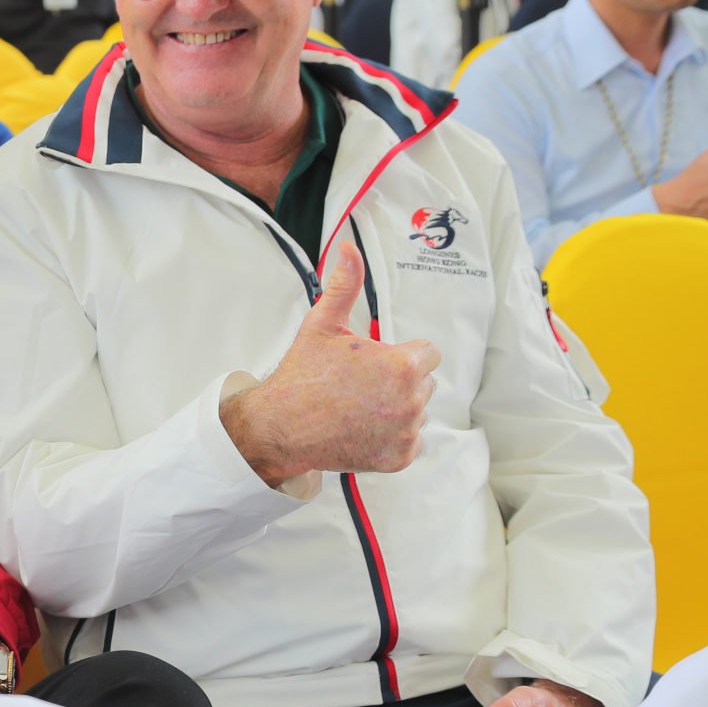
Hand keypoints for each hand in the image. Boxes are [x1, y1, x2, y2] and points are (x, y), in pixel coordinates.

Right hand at [221, 242, 441, 484]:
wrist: (280, 428)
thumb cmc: (302, 377)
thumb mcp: (322, 325)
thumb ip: (344, 285)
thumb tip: (348, 249)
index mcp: (402, 365)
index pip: (427, 353)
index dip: (398, 354)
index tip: (371, 363)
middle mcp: (411, 400)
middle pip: (424, 381)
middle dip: (398, 380)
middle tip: (359, 385)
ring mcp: (407, 431)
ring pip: (417, 409)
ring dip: (396, 407)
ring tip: (358, 407)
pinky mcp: (400, 456)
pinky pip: (410, 439)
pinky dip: (391, 436)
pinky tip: (362, 428)